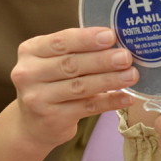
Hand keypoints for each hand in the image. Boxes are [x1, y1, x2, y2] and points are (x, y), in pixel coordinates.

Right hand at [11, 27, 136, 147]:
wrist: (31, 124)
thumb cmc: (49, 83)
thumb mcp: (51, 61)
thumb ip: (75, 50)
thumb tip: (115, 42)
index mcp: (30, 51)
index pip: (60, 42)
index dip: (86, 38)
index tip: (110, 36)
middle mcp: (28, 74)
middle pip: (71, 64)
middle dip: (102, 60)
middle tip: (126, 57)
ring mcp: (38, 98)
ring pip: (80, 86)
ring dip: (110, 80)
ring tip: (131, 75)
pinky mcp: (53, 119)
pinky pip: (88, 108)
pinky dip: (110, 102)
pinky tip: (126, 97)